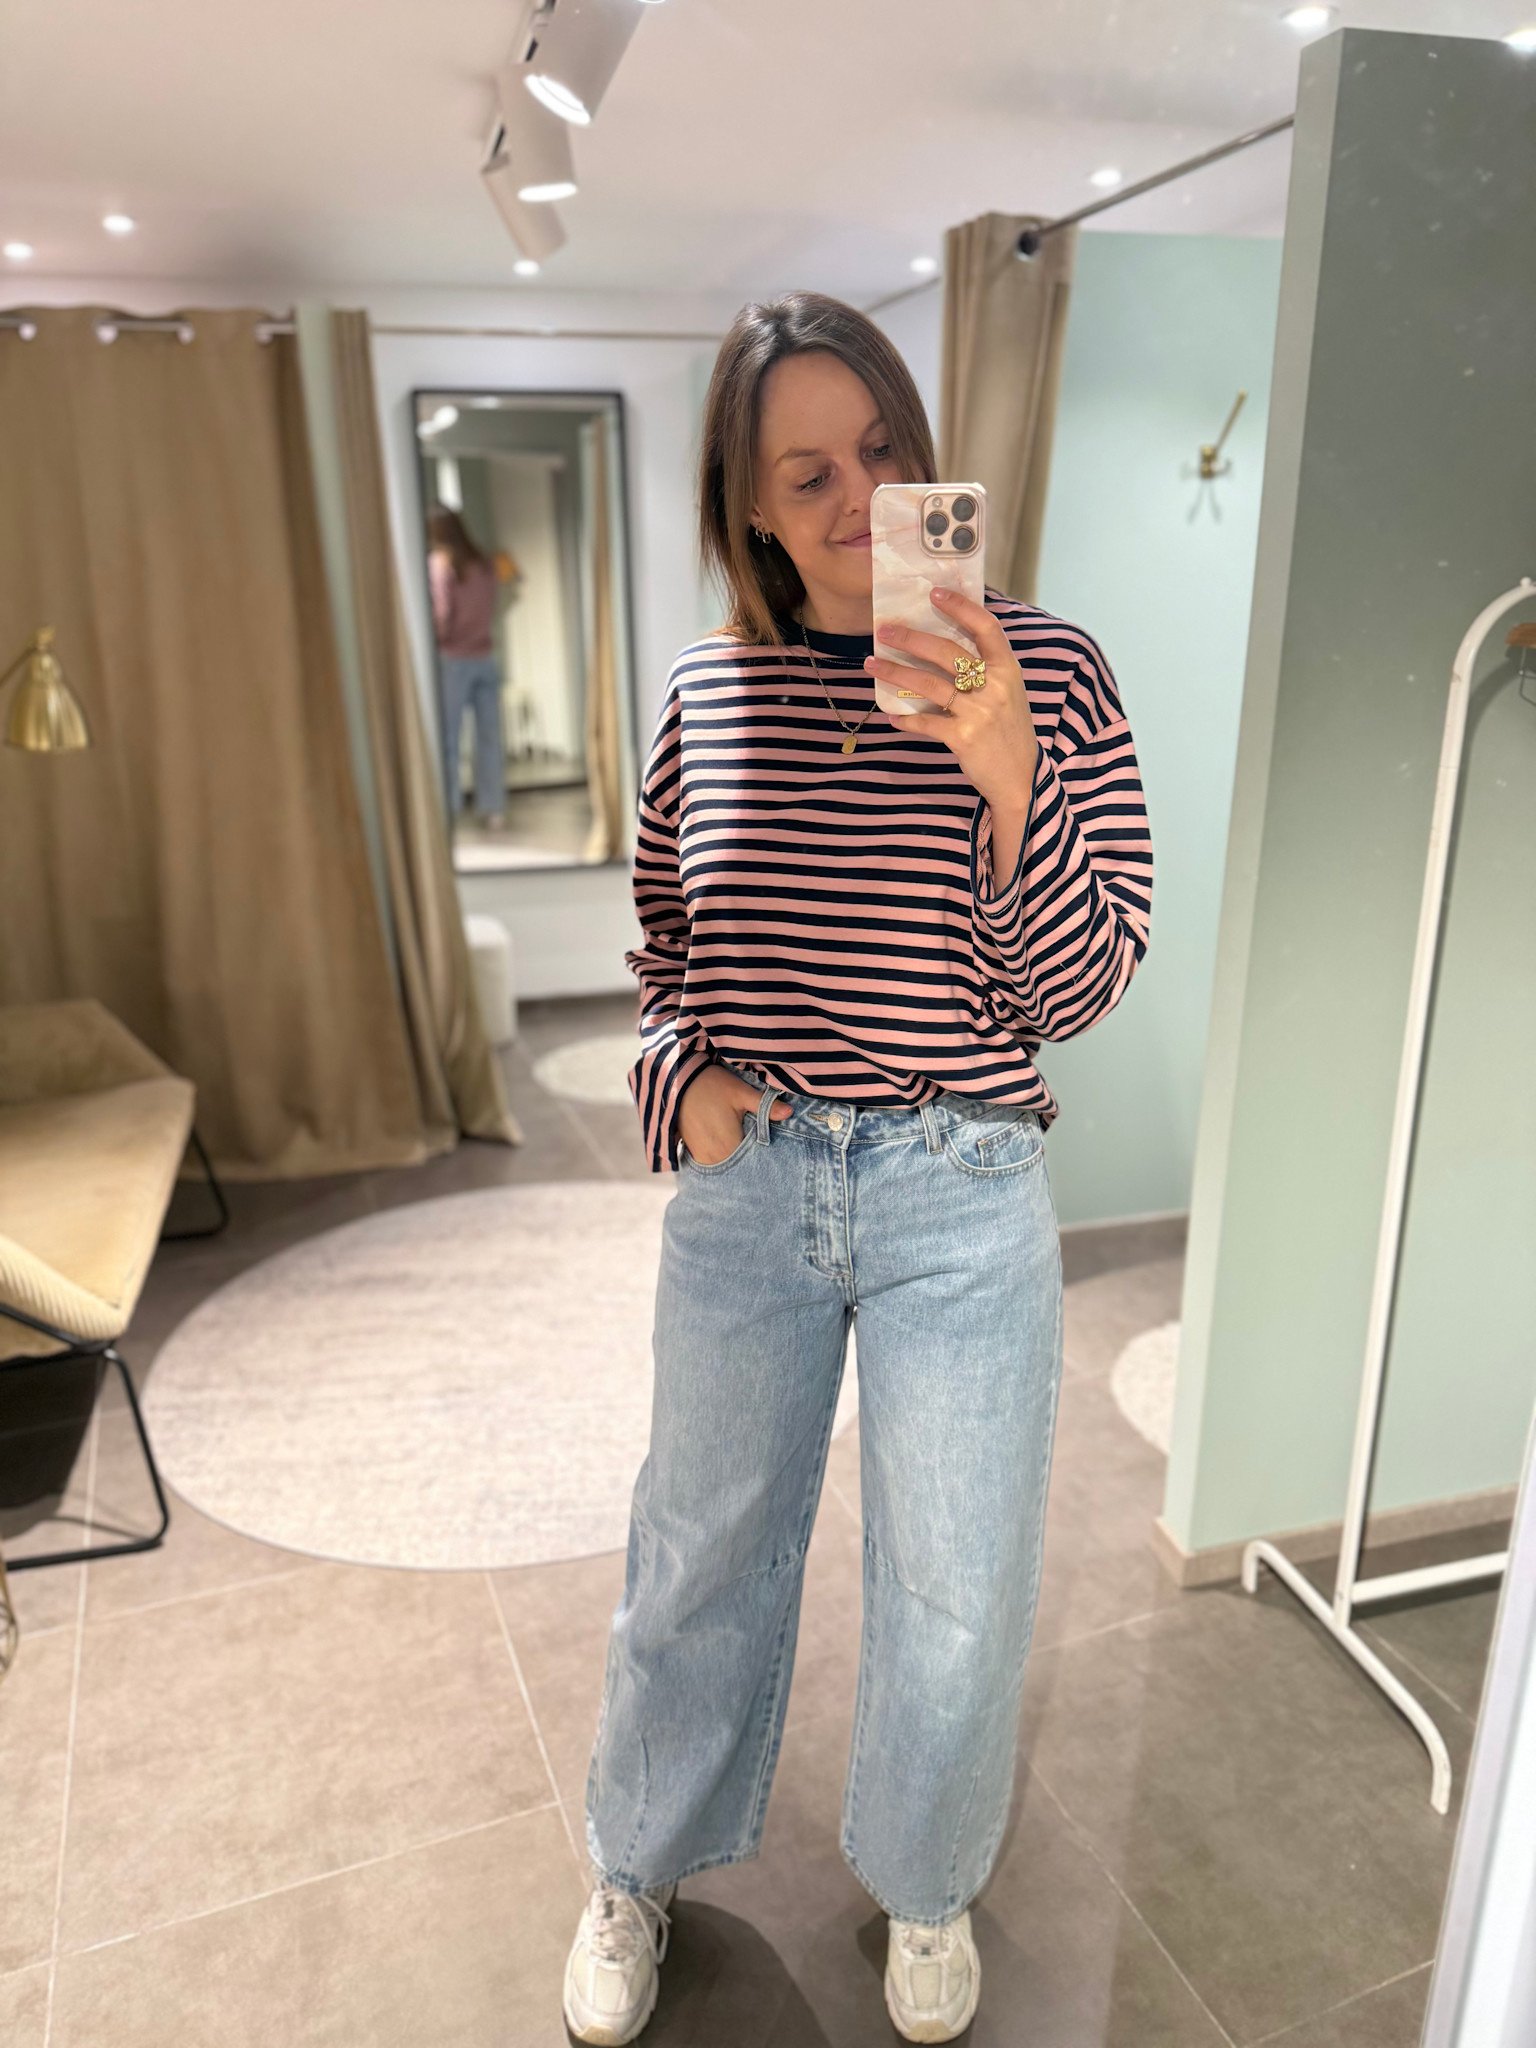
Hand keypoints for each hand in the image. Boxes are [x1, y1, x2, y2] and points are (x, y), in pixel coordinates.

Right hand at [678, 1063, 791, 1165]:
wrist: (676, 1081)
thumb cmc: (711, 1085)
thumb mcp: (740, 1092)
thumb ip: (764, 1106)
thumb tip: (789, 1112)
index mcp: (730, 1145)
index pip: (752, 1163)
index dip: (763, 1161)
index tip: (772, 1158)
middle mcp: (715, 1156)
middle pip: (739, 1167)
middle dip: (749, 1162)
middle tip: (761, 1155)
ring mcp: (702, 1156)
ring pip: (725, 1166)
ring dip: (735, 1162)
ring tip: (745, 1152)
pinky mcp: (693, 1152)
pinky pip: (712, 1163)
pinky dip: (722, 1159)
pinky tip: (729, 1150)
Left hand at [865, 586, 1038, 815]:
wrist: (1020, 776)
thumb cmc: (1009, 729)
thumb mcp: (1008, 692)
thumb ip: (986, 669)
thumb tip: (944, 643)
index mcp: (1008, 669)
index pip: (986, 627)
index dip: (960, 607)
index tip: (934, 593)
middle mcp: (995, 686)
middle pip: (946, 652)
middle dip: (910, 639)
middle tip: (883, 631)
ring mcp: (979, 712)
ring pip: (929, 684)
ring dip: (895, 673)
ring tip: (871, 664)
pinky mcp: (963, 737)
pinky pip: (925, 722)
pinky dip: (905, 719)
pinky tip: (889, 715)